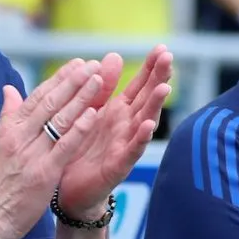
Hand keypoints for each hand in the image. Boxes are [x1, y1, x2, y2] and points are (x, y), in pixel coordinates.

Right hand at [0, 59, 104, 238]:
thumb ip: (7, 117)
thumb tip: (8, 90)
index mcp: (9, 130)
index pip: (36, 98)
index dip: (58, 80)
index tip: (76, 64)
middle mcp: (20, 137)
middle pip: (50, 102)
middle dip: (72, 81)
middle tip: (92, 64)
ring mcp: (32, 154)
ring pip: (59, 119)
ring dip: (80, 97)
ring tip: (98, 80)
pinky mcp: (43, 172)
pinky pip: (64, 146)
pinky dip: (78, 128)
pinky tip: (93, 114)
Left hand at [57, 46, 172, 218]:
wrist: (69, 190)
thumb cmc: (81, 148)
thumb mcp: (89, 111)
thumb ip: (101, 87)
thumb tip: (114, 55)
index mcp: (118, 112)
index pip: (139, 85)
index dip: (151, 68)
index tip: (162, 48)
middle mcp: (126, 126)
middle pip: (147, 99)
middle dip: (158, 78)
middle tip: (169, 58)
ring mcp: (125, 145)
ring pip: (144, 122)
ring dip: (155, 105)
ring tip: (164, 87)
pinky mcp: (118, 165)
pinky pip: (131, 151)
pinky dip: (140, 138)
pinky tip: (147, 126)